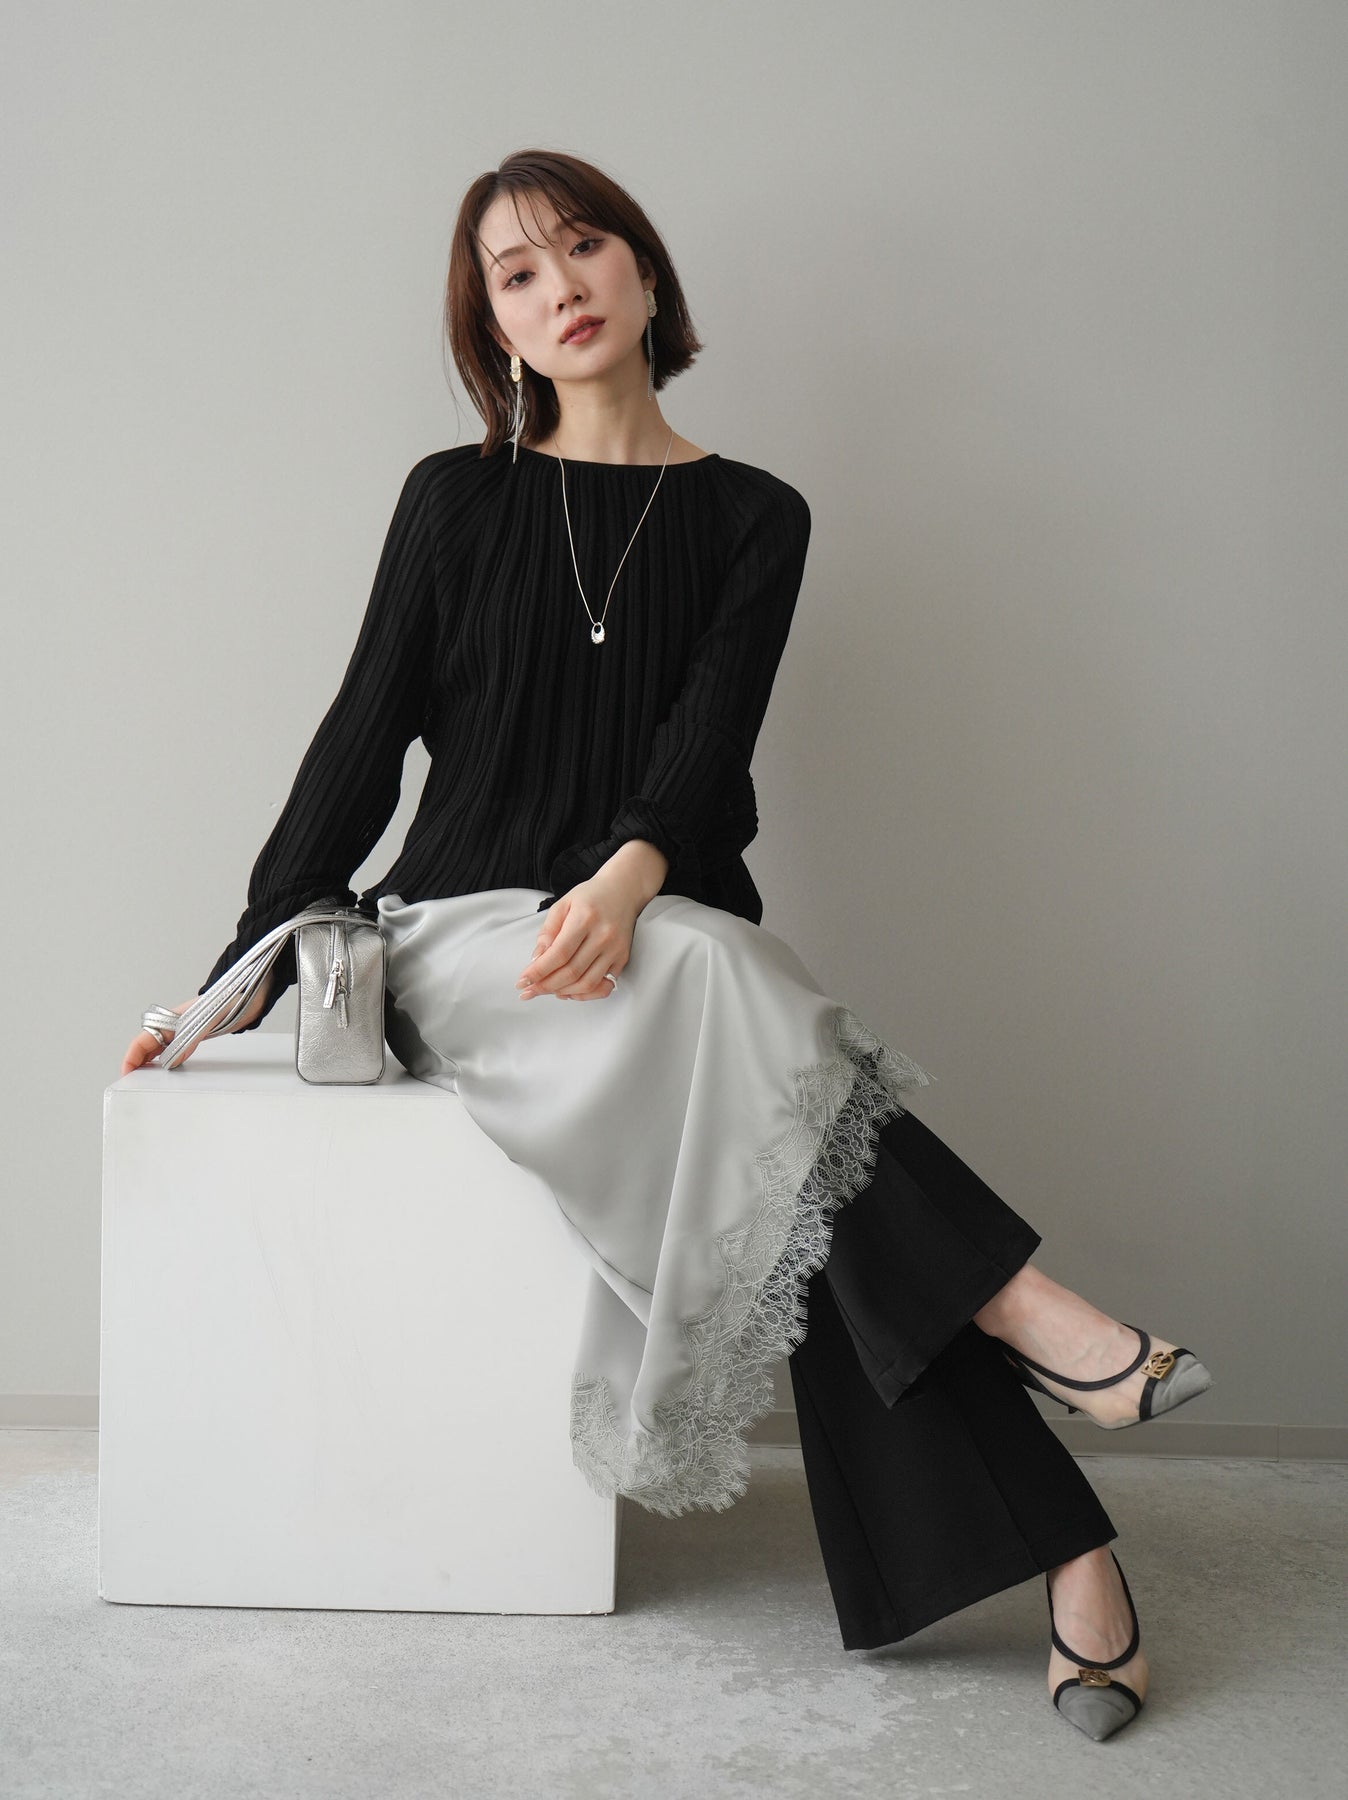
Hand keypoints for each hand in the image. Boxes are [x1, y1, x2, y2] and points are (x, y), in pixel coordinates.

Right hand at [120, 971, 273, 1073]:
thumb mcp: (210, 1020)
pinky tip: (171, 1068)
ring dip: (151, 1062)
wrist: (254, 989)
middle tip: (133, 1082)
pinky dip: (169, 1059)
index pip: (144, 1038)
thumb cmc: (235, 998)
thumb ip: (191, 1038)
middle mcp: (178, 1023)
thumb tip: (173, 1059)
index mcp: (175, 1018)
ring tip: (146, 1079)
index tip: (127, 1072)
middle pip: (149, 1044)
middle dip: (137, 1062)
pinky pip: (177, 1047)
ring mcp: (188, 1027)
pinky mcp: (200, 1031)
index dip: (132, 1056)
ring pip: (161, 1046)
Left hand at [516, 873, 638, 1001]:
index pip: (559, 954)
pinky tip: (569, 992)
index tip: (522, 981)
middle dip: (545, 986)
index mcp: (585, 918)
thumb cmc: (589, 897)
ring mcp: (615, 949)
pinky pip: (604, 986)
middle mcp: (603, 935)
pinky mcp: (622, 959)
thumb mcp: (562, 905)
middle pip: (571, 971)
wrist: (623, 891)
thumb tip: (536, 960)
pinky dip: (584, 994)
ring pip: (587, 983)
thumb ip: (548, 932)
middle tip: (529, 991)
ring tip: (545, 990)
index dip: (539, 971)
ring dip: (562, 992)